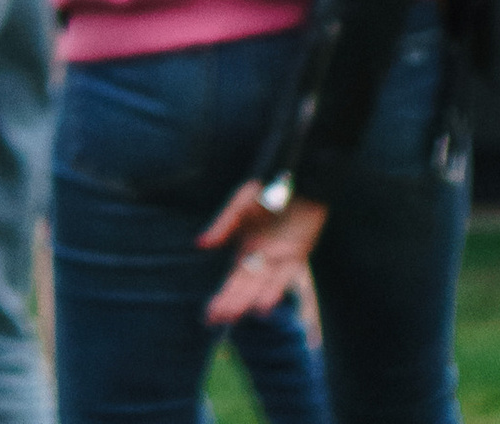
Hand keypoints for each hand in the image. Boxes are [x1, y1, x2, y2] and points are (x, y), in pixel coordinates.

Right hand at [199, 177, 326, 323]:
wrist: (299, 180)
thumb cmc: (269, 188)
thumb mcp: (241, 203)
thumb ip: (224, 224)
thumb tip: (200, 244)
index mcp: (247, 248)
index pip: (233, 279)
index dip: (222, 297)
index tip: (209, 315)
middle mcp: (263, 259)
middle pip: (245, 286)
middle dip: (231, 302)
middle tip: (217, 320)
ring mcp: (280, 259)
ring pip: (262, 286)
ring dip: (248, 300)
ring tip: (235, 315)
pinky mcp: (297, 255)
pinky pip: (284, 277)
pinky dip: (274, 290)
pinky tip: (264, 305)